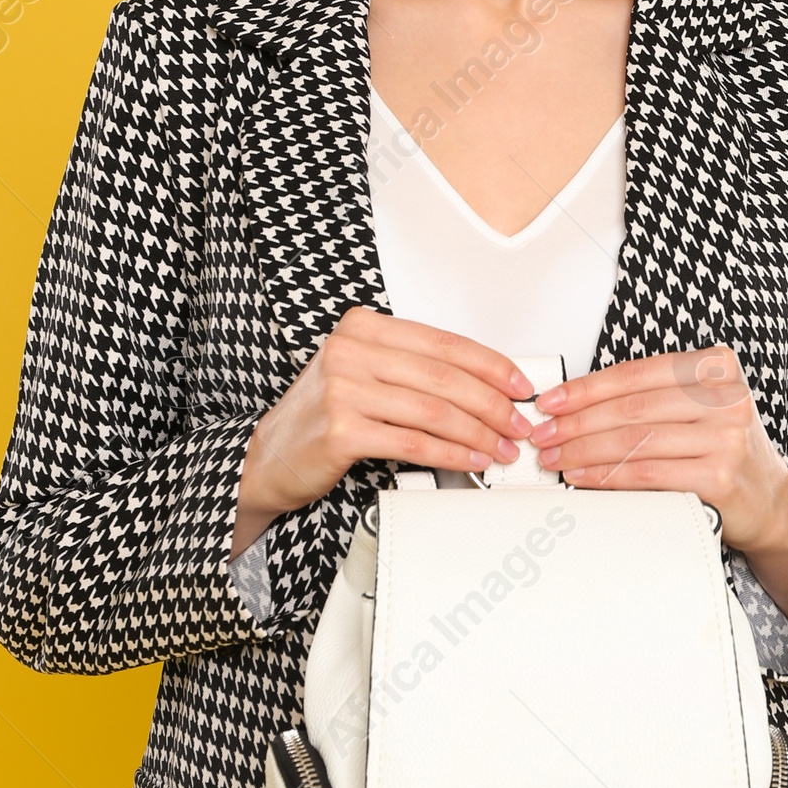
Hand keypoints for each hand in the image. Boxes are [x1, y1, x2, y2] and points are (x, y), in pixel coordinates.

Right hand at [232, 309, 533, 554]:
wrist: (268, 457)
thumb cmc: (322, 416)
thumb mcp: (363, 374)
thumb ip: (412, 371)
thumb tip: (484, 385)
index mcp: (363, 328)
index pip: (443, 342)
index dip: (490, 365)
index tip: (519, 385)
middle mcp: (351, 351)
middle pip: (444, 377)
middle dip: (492, 404)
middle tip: (518, 424)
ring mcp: (343, 390)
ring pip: (434, 410)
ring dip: (478, 433)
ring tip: (501, 448)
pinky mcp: (341, 431)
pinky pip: (414, 442)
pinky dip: (451, 453)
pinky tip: (470, 460)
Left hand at [530, 346, 787, 648]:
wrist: (769, 500)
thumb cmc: (722, 448)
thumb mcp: (696, 408)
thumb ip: (649, 399)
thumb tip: (573, 405)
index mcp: (716, 366)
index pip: (637, 374)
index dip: (587, 388)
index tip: (553, 401)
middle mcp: (726, 396)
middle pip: (632, 408)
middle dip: (577, 422)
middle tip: (544, 434)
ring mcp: (727, 437)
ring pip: (635, 440)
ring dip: (584, 450)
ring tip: (555, 458)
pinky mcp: (720, 477)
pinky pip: (647, 473)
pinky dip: (607, 476)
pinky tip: (583, 476)